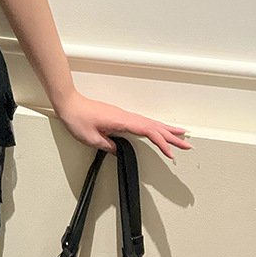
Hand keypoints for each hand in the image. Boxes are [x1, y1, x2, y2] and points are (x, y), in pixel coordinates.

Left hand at [53, 90, 190, 158]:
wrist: (68, 103)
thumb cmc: (77, 118)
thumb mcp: (90, 138)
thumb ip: (107, 146)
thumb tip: (119, 151)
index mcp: (122, 121)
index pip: (148, 132)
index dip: (162, 143)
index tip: (171, 153)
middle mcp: (125, 116)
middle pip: (154, 127)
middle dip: (172, 136)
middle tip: (187, 144)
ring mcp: (123, 115)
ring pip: (150, 123)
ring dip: (165, 130)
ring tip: (180, 135)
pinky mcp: (119, 115)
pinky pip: (142, 121)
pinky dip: (153, 126)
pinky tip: (156, 129)